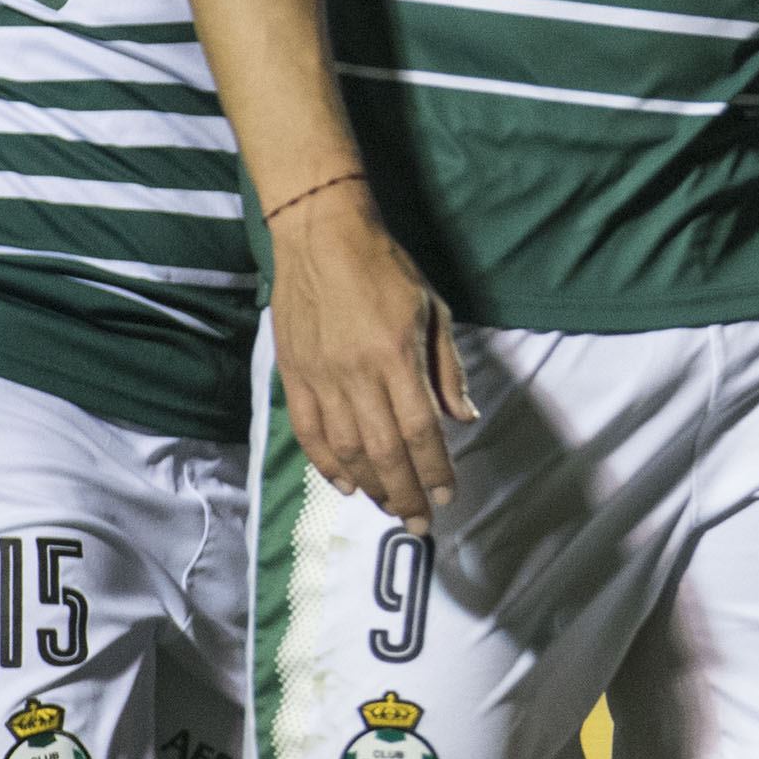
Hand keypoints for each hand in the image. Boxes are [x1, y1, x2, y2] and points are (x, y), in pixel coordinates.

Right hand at [268, 181, 475, 526]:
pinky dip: (326, 464)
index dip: (434, 469)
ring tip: (390, 508)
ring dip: (370, 486)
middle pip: (383, 450)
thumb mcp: (434, 309)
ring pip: (344, 449)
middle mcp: (357, 373)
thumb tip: (465, 418)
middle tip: (420, 522)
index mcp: (396, 355)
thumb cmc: (386, 268)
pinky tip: (345, 484)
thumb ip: (447, 368)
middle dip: (405, 493)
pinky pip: (309, 432)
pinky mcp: (293, 375)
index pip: (421, 428)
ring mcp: (320, 377)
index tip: (446, 496)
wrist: (321, 235)